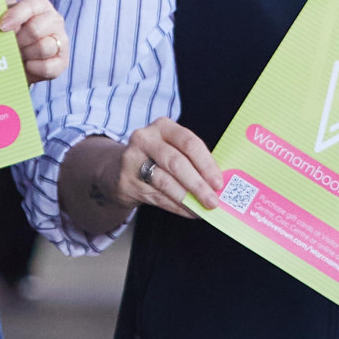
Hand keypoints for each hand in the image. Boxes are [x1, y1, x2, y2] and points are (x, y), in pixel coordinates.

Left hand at [0, 0, 67, 82]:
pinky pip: (49, 67)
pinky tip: (25, 65)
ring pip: (43, 48)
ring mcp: (61, 41)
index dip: (15, 16)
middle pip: (35, 30)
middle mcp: (54, 21)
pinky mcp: (62, 61)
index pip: (30, 6)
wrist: (18, 54)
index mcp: (40, 6)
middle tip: (6, 46)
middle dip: (17, 41)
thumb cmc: (8, 33)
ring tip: (15, 55)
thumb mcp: (3, 20)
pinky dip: (34, 68)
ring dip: (25, 54)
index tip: (1, 27)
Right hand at [93, 117, 225, 216]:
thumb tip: (218, 184)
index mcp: (164, 126)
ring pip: (165, 182)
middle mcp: (145, 138)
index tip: (219, 182)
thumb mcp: (172, 149)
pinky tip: (188, 211)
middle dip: (198, 184)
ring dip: (187, 199)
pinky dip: (176, 206)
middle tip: (213, 201)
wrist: (119, 170)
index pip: (189, 143)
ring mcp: (133, 159)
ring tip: (202, 209)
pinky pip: (156, 197)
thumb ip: (193, 161)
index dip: (206, 164)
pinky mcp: (126, 181)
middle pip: (176, 163)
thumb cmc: (157, 159)